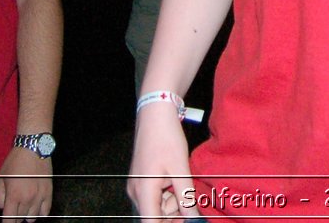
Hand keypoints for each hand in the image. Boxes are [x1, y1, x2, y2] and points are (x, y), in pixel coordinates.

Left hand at [0, 146, 51, 220]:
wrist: (33, 148)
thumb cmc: (14, 161)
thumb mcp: (0, 177)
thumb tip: (3, 207)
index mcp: (14, 195)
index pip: (9, 220)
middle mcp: (27, 199)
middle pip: (20, 219)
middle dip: (15, 217)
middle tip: (14, 208)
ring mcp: (40, 196)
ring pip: (32, 217)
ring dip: (27, 215)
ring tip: (24, 207)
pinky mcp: (49, 192)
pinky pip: (46, 211)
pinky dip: (40, 213)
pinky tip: (35, 208)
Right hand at [127, 104, 197, 219]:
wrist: (155, 115)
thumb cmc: (167, 140)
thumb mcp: (181, 169)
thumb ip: (185, 197)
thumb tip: (192, 218)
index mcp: (143, 192)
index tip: (185, 219)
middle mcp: (135, 193)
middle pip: (155, 217)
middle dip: (174, 211)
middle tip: (187, 194)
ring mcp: (136, 187)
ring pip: (156, 207)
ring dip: (172, 201)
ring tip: (180, 180)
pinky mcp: (140, 181)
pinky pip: (154, 196)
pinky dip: (167, 193)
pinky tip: (174, 178)